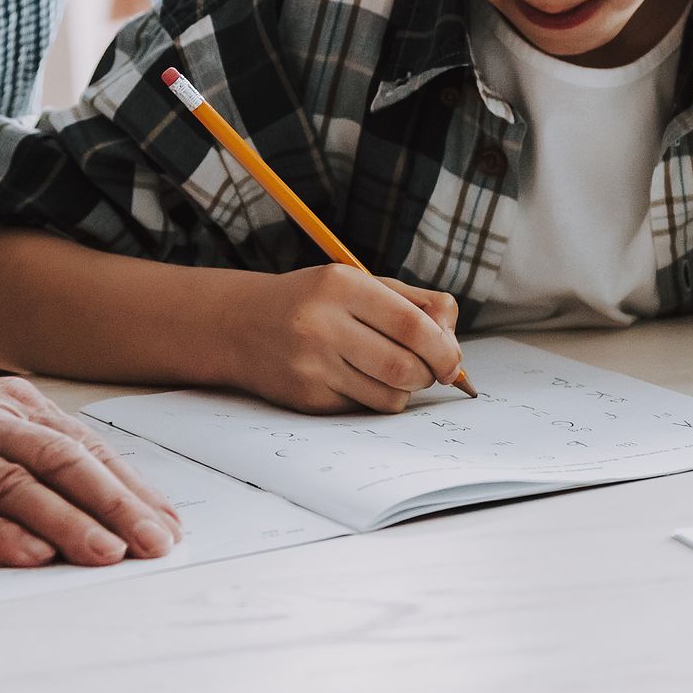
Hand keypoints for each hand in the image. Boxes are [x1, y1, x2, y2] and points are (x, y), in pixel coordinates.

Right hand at [0, 370, 183, 568]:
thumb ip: (31, 453)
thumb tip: (108, 503)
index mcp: (5, 403)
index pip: (81, 446)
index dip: (129, 485)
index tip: (167, 523)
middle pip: (59, 459)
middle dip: (114, 504)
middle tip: (153, 543)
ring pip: (14, 482)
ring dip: (65, 520)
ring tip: (105, 553)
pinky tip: (28, 553)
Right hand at [225, 264, 466, 413]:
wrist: (240, 325)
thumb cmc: (312, 301)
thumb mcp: (356, 283)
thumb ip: (412, 302)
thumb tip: (452, 337)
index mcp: (340, 286)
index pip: (411, 324)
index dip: (443, 347)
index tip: (452, 359)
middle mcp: (322, 325)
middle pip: (404, 366)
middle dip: (429, 374)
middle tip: (430, 370)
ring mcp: (311, 365)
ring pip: (389, 396)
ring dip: (405, 390)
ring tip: (394, 373)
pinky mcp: (306, 398)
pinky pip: (363, 409)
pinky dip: (375, 399)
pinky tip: (358, 380)